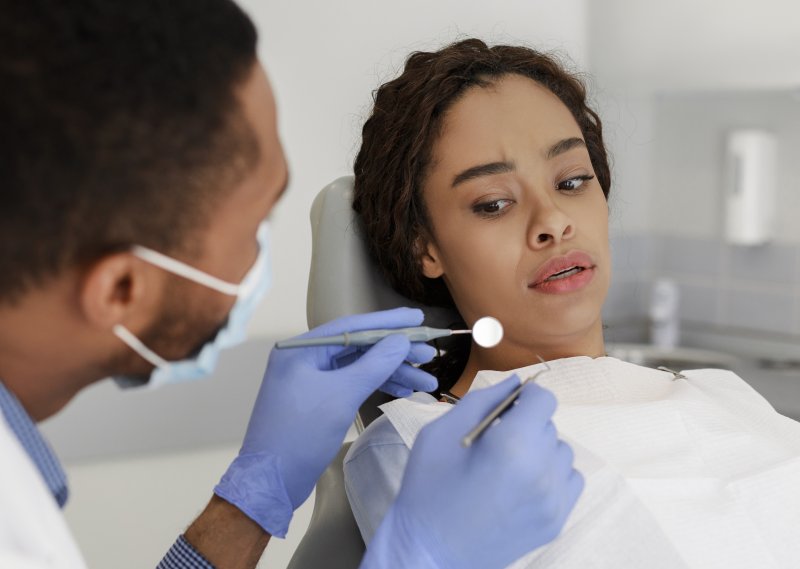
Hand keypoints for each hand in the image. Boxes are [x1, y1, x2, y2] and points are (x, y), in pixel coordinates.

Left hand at [214, 308, 436, 536]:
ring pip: (359, 367)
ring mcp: (310, 380)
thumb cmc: (299, 434)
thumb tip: (400, 341)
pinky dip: (377, 386)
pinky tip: (402, 390)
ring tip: (426, 380)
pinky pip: (352, 384)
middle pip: (359, 347)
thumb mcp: (341, 396)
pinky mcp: (317, 400)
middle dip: (395, 352)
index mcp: (302, 349)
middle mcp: (305, 359)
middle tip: (429, 354)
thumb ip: (373, 365)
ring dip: (392, 372)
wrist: (270, 481)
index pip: (352, 327)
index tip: (418, 317)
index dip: (388, 322)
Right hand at [361, 375, 583, 568]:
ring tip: (506, 466)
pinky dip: (551, 475)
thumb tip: (515, 382)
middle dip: (525, 425)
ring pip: (560, 452)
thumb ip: (483, 400)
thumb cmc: (428, 488)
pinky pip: (569, 480)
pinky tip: (522, 483)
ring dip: (539, 450)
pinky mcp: (556, 521)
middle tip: (493, 444)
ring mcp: (553, 500)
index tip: (506, 408)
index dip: (524, 398)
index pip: (544, 399)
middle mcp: (542, 471)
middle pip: (549, 425)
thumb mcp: (441, 432)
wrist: (428, 551)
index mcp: (513, 444)